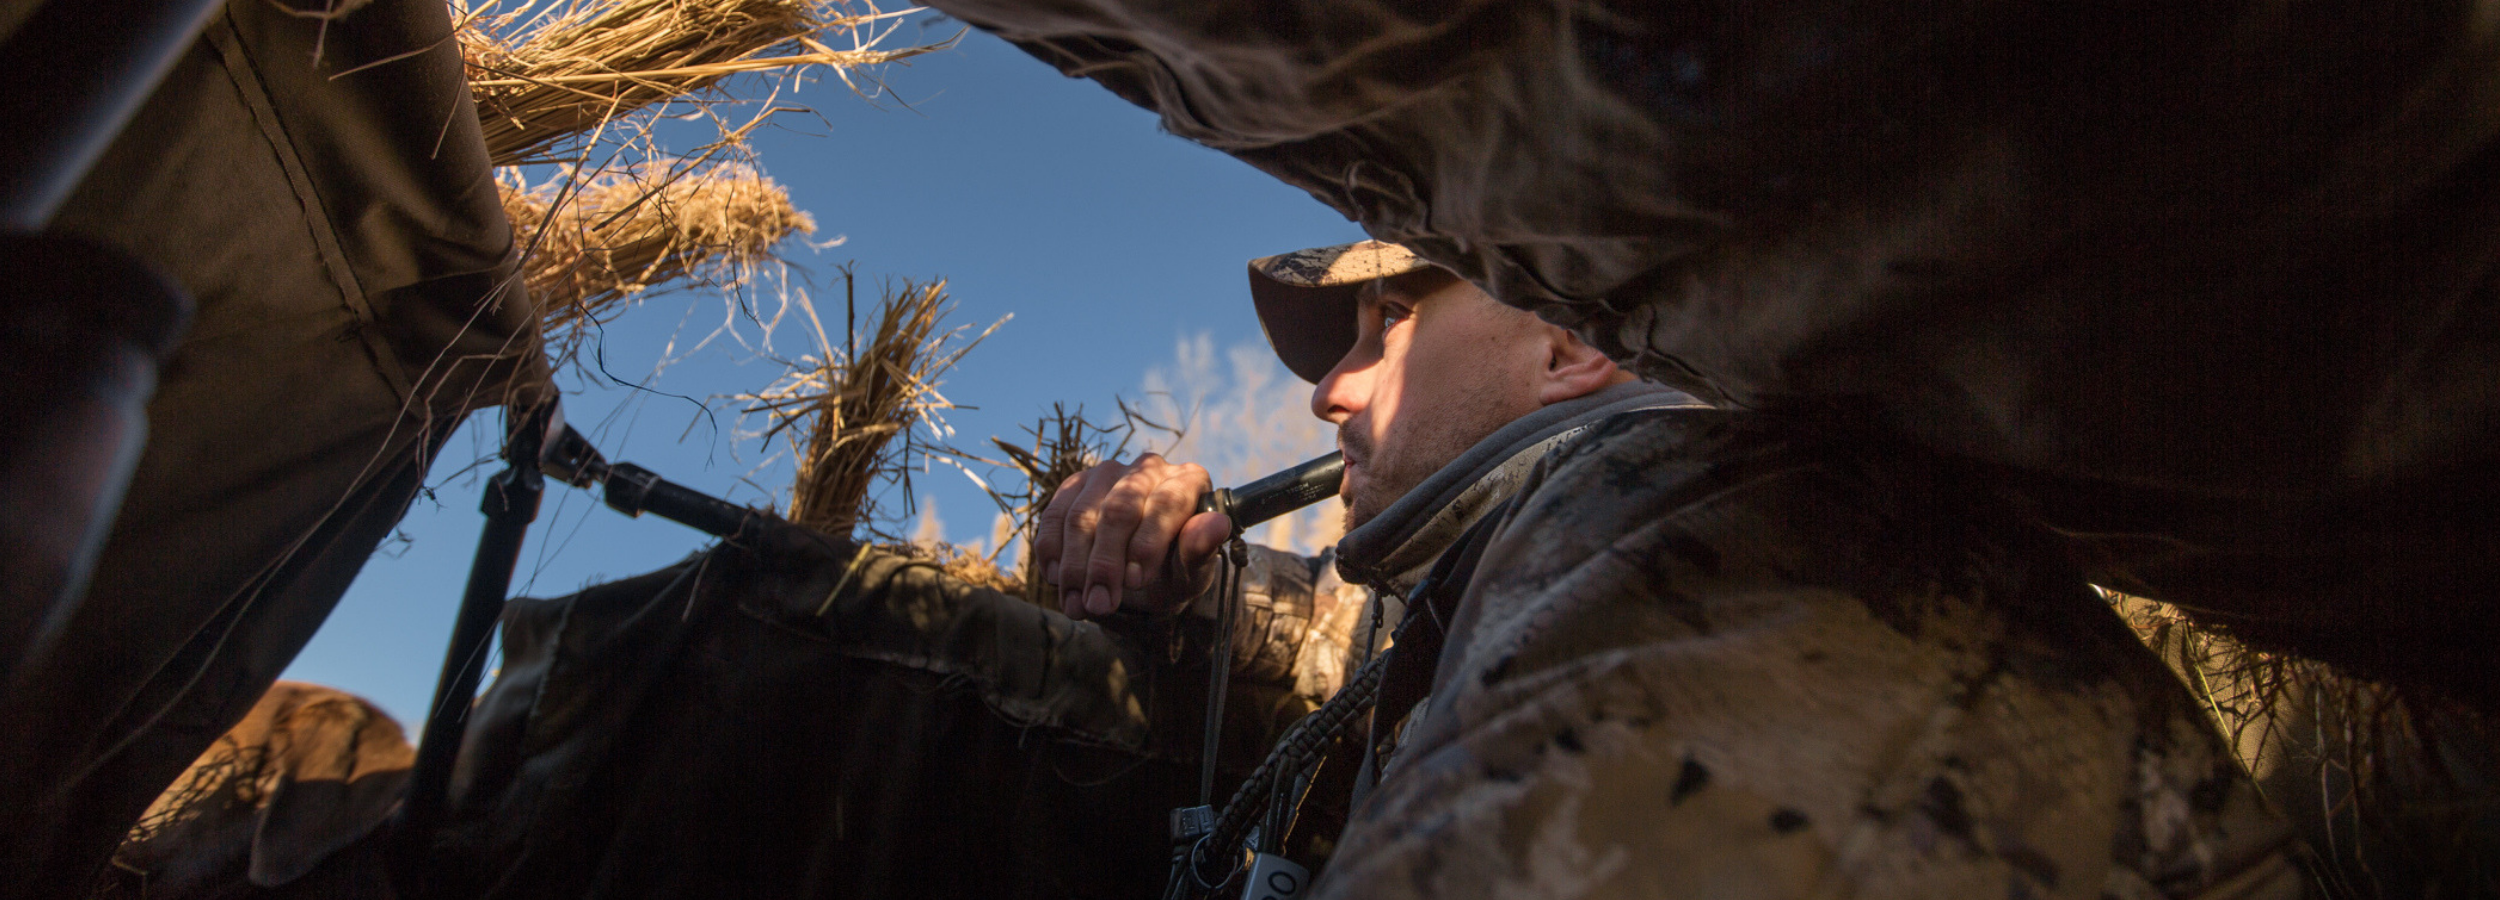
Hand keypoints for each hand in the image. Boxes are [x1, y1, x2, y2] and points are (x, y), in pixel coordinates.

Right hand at [1032, 453, 1231, 617]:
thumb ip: (1200, 551)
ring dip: (1075, 567)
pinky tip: (1058, 582)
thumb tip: (1216, 525)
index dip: (1148, 542)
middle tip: (1100, 604)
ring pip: (1081, 516)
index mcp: (1188, 480)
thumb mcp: (1191, 573)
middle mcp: (1148, 468)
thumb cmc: (1173, 572)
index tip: (1135, 582)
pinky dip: (1052, 552)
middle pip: (1118, 509)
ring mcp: (1107, 473)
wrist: (1142, 578)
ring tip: (1078, 606)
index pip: (1167, 502)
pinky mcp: (1075, 486)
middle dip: (1105, 563)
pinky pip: (1054, 516)